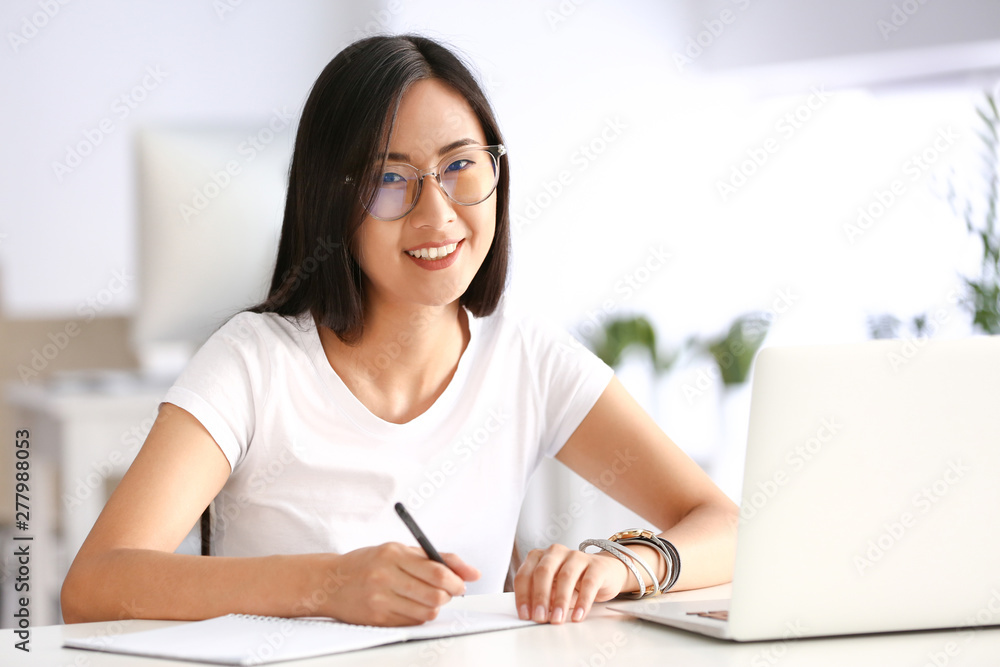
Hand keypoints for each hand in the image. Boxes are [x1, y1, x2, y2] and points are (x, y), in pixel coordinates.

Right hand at [318, 543, 479, 626]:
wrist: (330, 582)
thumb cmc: (369, 563)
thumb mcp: (399, 550)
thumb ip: (436, 558)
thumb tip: (472, 573)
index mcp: (393, 554)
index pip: (437, 572)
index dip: (456, 580)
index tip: (462, 583)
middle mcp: (385, 577)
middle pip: (435, 595)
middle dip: (449, 595)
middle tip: (447, 591)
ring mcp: (380, 600)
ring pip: (428, 611)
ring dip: (435, 606)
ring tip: (426, 596)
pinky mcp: (378, 619)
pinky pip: (414, 622)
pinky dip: (420, 615)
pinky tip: (410, 605)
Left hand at [513, 543, 628, 623]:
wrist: (604, 572)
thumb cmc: (573, 581)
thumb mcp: (553, 590)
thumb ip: (543, 599)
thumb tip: (534, 615)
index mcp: (540, 557)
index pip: (525, 574)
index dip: (523, 596)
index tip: (525, 615)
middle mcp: (556, 552)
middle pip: (543, 572)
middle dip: (539, 597)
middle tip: (539, 617)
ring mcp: (577, 556)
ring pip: (565, 576)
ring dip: (560, 601)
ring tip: (557, 619)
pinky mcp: (596, 565)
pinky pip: (589, 583)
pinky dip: (583, 601)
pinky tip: (578, 615)